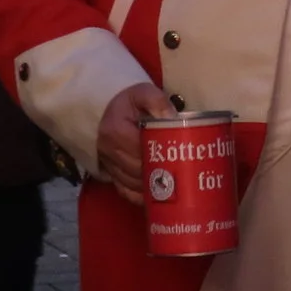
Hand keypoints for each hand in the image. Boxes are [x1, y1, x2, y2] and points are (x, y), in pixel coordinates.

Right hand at [96, 82, 178, 205]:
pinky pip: (125, 191)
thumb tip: (174, 118)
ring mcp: (107, 164)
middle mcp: (108, 150)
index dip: (159, 155)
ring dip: (152, 187)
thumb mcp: (143, 92)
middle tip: (183, 175)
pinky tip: (158, 198)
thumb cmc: (130, 101)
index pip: (139, 149)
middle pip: (136, 169)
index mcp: (115, 130)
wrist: (109, 108)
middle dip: (159, 173)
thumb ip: (158, 102)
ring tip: (175, 187)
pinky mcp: (110, 173)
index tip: (179, 158)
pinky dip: (141, 197)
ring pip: (131, 183)